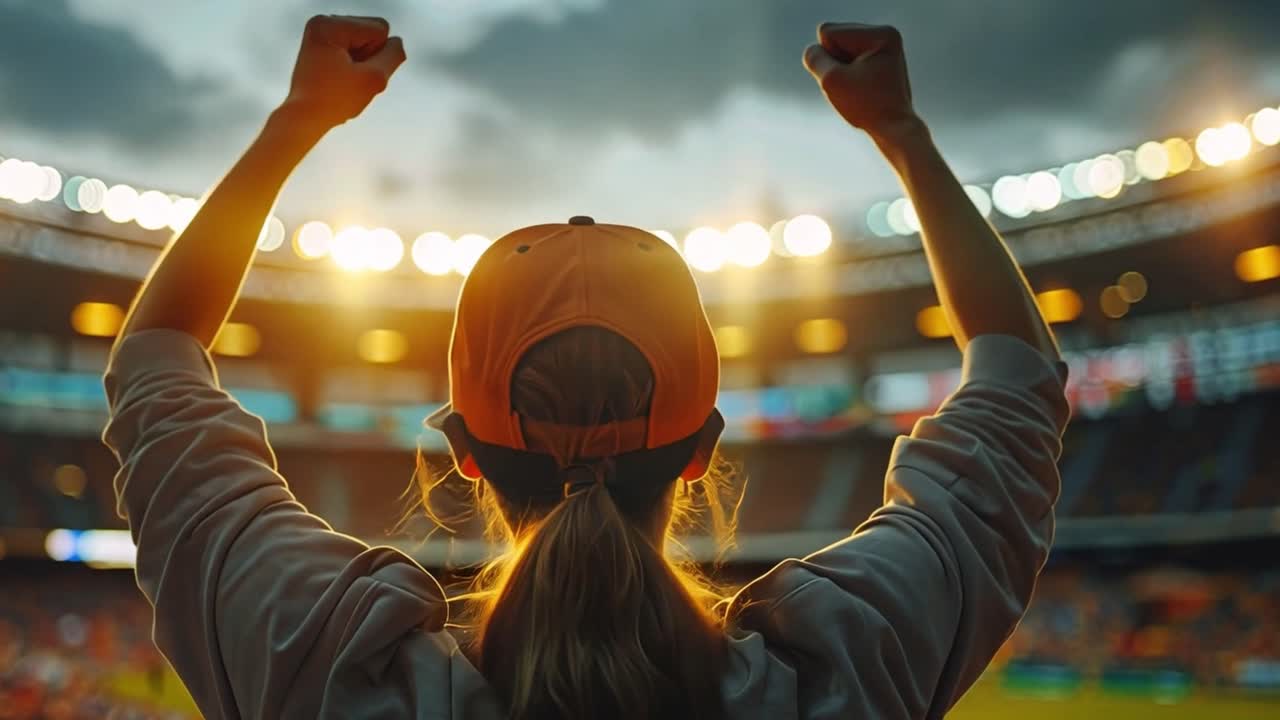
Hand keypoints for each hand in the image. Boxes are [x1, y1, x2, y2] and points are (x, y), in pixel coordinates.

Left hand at [282, 15, 405, 132]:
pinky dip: (352, 65)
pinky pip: (354, 49)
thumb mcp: (375, 78)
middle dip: (368, 58)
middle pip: (372, 33)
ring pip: (365, 42)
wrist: (304, 118)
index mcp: (329, 25)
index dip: (377, 57)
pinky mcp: (322, 44)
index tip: (353, 73)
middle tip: (347, 79)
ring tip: (341, 79)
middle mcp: (322, 22)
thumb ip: (393, 55)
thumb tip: (396, 42)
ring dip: (361, 64)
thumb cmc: (335, 101)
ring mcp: (321, 33)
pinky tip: (338, 78)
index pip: (380, 30)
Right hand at [803, 23, 921, 145]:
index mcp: (880, 34)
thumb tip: (813, 50)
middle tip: (855, 86)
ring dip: (841, 70)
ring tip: (859, 88)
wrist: (895, 129)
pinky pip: (849, 58)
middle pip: (835, 38)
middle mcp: (886, 34)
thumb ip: (815, 59)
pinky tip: (861, 88)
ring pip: (840, 49)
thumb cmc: (867, 107)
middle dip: (836, 63)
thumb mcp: (831, 81)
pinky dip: (848, 74)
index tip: (850, 79)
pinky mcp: (881, 59)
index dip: (828, 59)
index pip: (828, 32)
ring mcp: (884, 46)